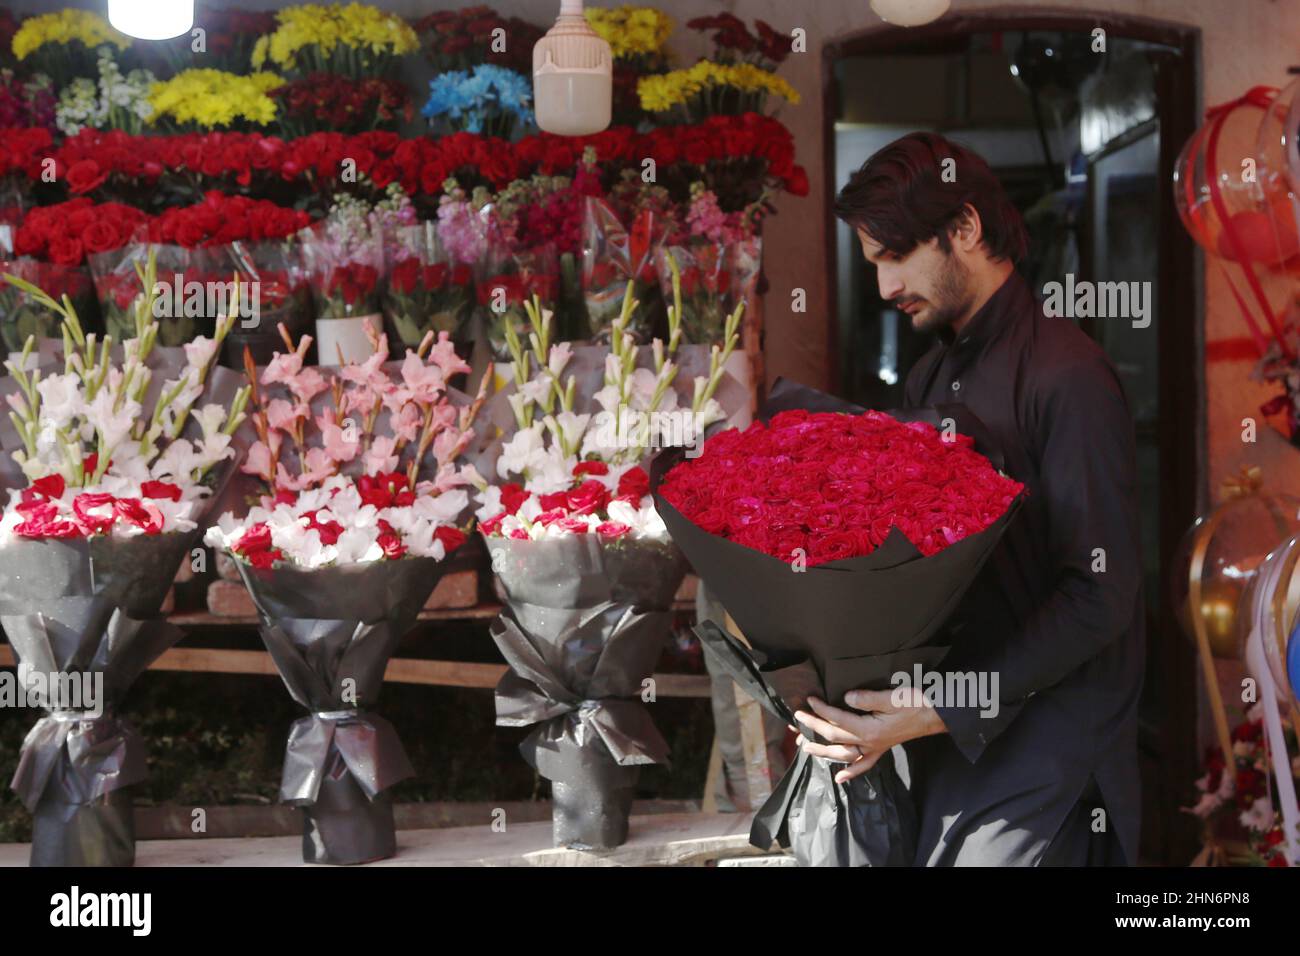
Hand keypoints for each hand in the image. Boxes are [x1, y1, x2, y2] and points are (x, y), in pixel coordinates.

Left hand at [790, 687, 946, 783]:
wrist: (935, 715)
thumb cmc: (914, 704)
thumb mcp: (890, 697)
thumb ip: (866, 698)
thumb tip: (846, 697)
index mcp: (869, 728)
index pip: (837, 719)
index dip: (821, 709)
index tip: (809, 699)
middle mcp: (869, 742)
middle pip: (835, 736)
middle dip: (814, 727)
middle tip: (798, 719)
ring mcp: (875, 748)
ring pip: (844, 753)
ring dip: (823, 751)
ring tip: (805, 747)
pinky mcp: (882, 749)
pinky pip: (864, 764)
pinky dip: (852, 772)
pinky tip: (840, 779)